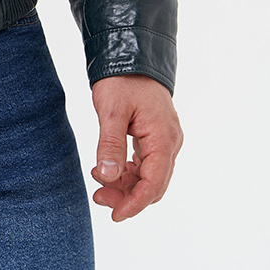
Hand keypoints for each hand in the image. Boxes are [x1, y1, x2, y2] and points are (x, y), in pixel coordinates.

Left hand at [90, 74, 182, 222]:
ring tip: (100, 181)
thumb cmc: (122, 79)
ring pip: (150, 175)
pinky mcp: (156, 135)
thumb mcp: (111, 110)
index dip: (135, 203)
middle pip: (154, 184)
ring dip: (127, 185)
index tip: (115, 215)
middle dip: (128, 196)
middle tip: (99, 197)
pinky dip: (129, 172)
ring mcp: (165, 139)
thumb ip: (110, 144)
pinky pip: (147, 163)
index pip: (154, 183)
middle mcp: (170, 141)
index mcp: (163, 137)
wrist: (131, 54)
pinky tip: (110, 170)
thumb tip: (108, 177)